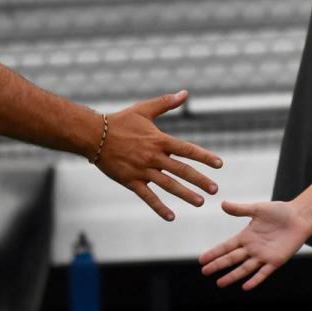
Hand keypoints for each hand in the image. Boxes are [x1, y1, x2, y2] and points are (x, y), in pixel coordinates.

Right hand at [94, 90, 222, 221]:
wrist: (92, 135)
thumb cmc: (120, 121)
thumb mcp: (144, 109)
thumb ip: (166, 103)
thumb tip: (185, 93)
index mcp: (159, 140)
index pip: (187, 150)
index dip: (204, 157)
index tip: (219, 164)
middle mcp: (153, 157)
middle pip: (181, 170)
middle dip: (199, 180)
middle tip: (215, 189)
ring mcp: (142, 170)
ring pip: (168, 185)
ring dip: (185, 194)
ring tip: (200, 202)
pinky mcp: (130, 181)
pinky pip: (147, 196)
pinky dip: (159, 207)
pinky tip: (172, 217)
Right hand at [199, 200, 311, 289]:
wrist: (301, 216)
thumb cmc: (280, 211)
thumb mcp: (258, 209)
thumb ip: (240, 209)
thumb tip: (222, 204)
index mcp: (246, 236)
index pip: (226, 247)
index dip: (214, 253)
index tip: (202, 259)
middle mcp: (252, 248)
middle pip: (232, 258)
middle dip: (218, 265)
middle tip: (205, 272)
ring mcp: (263, 255)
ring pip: (245, 268)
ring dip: (233, 276)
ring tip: (220, 283)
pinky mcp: (276, 260)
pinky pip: (263, 273)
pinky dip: (255, 280)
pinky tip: (245, 286)